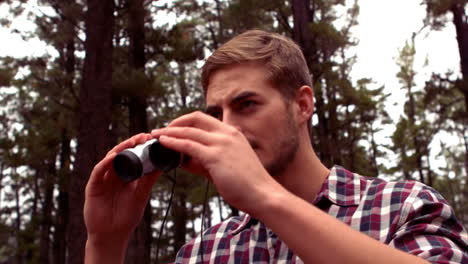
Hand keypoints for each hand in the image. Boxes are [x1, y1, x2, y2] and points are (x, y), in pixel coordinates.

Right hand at [84, 133, 160, 254]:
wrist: (112, 235)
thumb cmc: (126, 216)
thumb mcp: (141, 195)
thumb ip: (148, 180)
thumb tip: (162, 164)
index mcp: (125, 175)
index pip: (132, 156)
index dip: (140, 146)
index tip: (151, 138)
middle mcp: (113, 174)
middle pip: (121, 154)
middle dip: (132, 144)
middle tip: (144, 136)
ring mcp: (103, 179)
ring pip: (110, 159)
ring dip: (120, 149)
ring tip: (132, 142)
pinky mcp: (93, 186)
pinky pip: (98, 172)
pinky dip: (105, 163)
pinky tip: (113, 157)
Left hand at [152, 112, 284, 215]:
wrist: (263, 195)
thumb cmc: (247, 185)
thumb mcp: (225, 167)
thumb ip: (204, 161)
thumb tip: (182, 160)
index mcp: (232, 133)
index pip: (204, 119)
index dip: (186, 121)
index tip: (173, 129)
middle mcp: (227, 133)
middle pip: (195, 118)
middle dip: (175, 122)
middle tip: (161, 131)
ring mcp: (222, 143)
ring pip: (189, 131)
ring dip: (169, 132)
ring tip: (155, 136)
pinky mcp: (216, 156)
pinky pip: (188, 145)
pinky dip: (173, 142)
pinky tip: (163, 144)